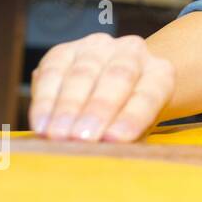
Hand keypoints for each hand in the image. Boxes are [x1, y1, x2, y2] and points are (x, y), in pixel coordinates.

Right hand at [29, 33, 175, 142]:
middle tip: (83, 137)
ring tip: (58, 135)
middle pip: (118, 77)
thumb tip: (108, 154)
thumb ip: (129, 140)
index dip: (133, 116)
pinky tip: (41, 124)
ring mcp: (98, 47)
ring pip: (82, 74)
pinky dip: (45, 99)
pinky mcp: (64, 50)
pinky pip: (52, 72)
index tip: (116, 139)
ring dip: (68, 107)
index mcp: (160, 73)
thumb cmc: (128, 118)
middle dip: (98, 109)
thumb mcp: (138, 130)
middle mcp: (133, 51)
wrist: (112, 87)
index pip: (150, 94)